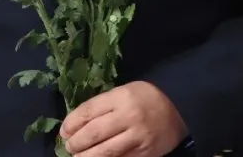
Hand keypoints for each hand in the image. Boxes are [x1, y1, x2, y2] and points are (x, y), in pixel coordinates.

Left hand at [61, 82, 186, 156]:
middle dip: (75, 143)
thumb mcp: (124, 91)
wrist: (178, 109)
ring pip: (104, 152)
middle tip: (69, 146)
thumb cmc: (146, 98)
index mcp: (121, 97)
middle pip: (93, 134)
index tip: (64, 131)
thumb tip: (77, 123)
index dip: (71, 123)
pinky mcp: (144, 153)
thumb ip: (103, 105)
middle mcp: (128, 116)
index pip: (88, 111)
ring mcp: (137, 137)